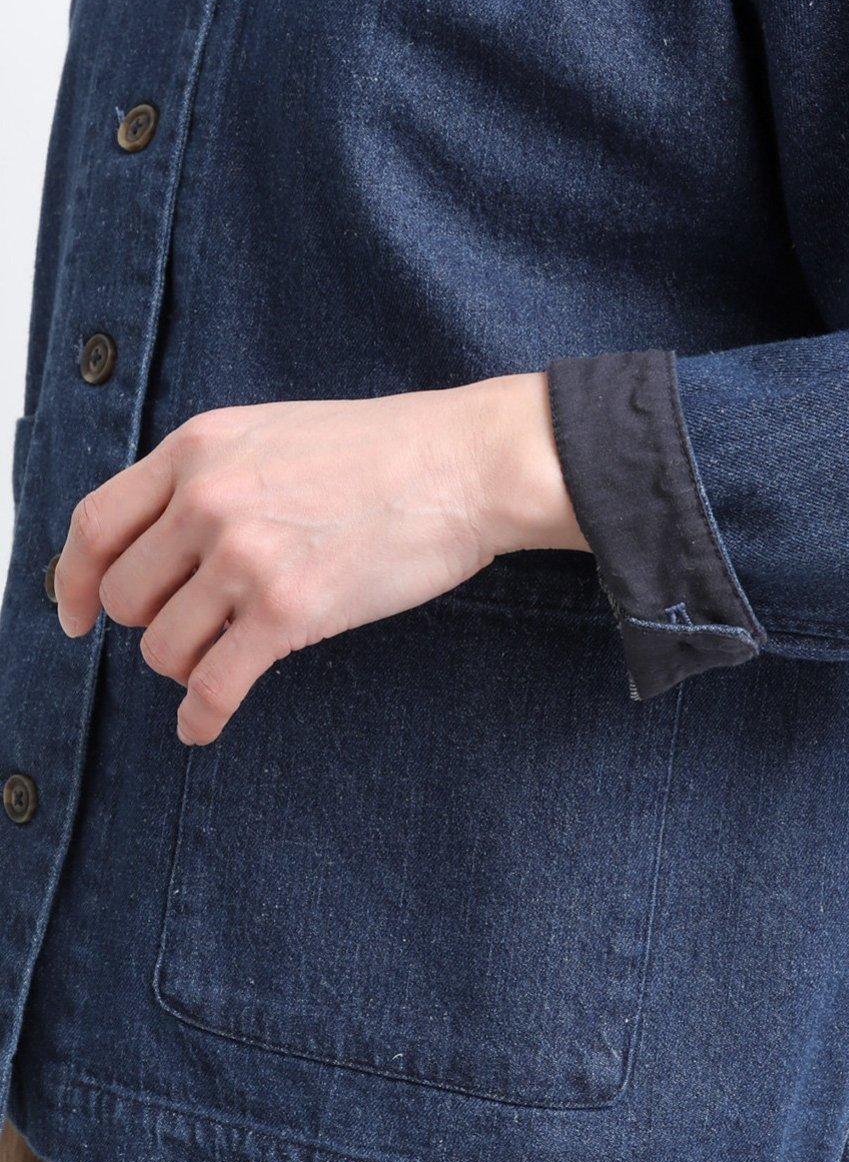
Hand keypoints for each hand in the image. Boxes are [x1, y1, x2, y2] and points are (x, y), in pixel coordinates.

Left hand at [52, 372, 587, 744]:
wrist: (462, 466)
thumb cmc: (383, 450)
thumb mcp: (272, 433)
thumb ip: (209, 476)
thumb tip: (163, 540)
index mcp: (197, 450)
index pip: (95, 526)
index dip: (73, 582)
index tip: (76, 616)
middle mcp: (207, 501)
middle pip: (126, 597)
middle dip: (148, 625)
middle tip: (184, 630)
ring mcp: (245, 557)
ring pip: (163, 647)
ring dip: (184, 666)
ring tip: (217, 661)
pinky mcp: (289, 611)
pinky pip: (215, 686)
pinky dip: (201, 717)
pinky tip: (204, 727)